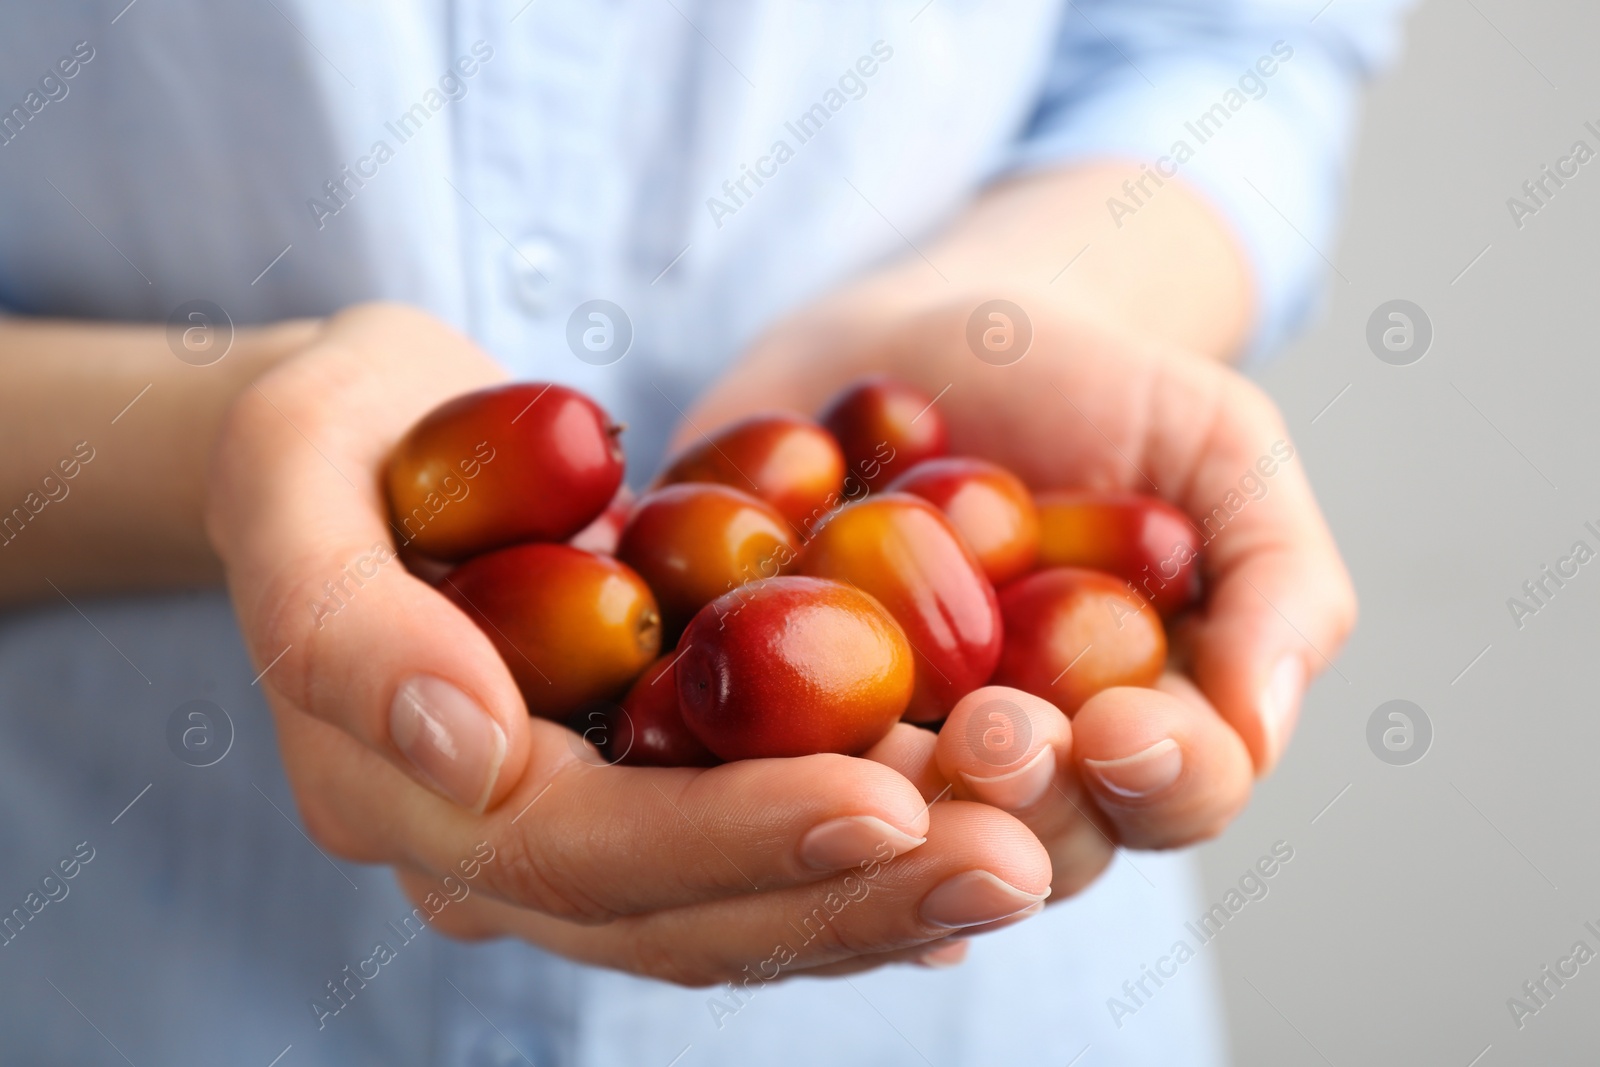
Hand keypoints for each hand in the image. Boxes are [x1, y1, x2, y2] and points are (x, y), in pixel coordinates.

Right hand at [205, 302, 1052, 985]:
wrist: (368, 446)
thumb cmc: (331, 432)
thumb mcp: (296, 470)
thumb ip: (345, 618)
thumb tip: (470, 751)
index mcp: (396, 790)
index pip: (579, 852)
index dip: (733, 840)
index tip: (887, 802)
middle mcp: (486, 850)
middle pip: (679, 918)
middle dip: (848, 895)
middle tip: (1011, 861)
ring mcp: (569, 837)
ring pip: (734, 916)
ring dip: (883, 901)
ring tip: (1027, 861)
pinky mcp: (640, 799)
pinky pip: (756, 863)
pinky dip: (861, 872)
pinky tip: (973, 854)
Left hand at [687, 297, 1356, 894]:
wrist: (926, 328)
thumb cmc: (1097, 389)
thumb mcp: (1217, 447)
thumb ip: (1274, 575)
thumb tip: (1261, 720)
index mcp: (1134, 733)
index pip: (1173, 796)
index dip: (1162, 780)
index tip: (1125, 728)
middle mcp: (1008, 772)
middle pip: (1027, 843)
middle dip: (1016, 796)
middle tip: (991, 729)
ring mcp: (881, 753)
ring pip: (886, 830)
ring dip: (883, 805)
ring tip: (875, 743)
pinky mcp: (754, 712)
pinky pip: (742, 767)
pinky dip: (736, 773)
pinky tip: (735, 779)